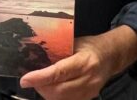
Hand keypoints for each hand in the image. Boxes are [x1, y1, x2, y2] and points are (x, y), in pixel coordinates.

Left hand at [19, 26, 136, 99]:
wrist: (111, 56)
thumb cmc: (90, 46)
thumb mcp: (74, 43)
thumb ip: (58, 51)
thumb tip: (35, 56)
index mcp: (85, 61)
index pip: (59, 73)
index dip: (40, 78)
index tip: (25, 79)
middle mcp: (88, 79)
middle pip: (58, 91)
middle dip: (41, 87)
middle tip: (31, 80)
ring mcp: (90, 91)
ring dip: (47, 94)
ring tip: (41, 83)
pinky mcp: (89, 98)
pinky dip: (55, 97)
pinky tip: (51, 87)